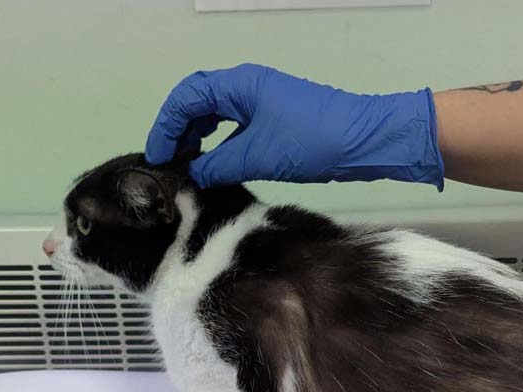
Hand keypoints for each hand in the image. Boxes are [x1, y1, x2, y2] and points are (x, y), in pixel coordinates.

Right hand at [145, 64, 443, 189]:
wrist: (365, 142)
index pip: (187, 98)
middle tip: (167, 163)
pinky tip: (216, 167)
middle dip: (179, 131)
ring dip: (199, 138)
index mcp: (240, 85)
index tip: (157, 157)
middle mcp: (247, 86)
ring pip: (217, 115)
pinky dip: (220, 144)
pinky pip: (236, 127)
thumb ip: (218, 165)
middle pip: (198, 102)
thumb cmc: (312, 142)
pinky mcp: (275, 120)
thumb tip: (192, 174)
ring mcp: (263, 102)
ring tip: (187, 166)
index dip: (166, 127)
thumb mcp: (258, 156)